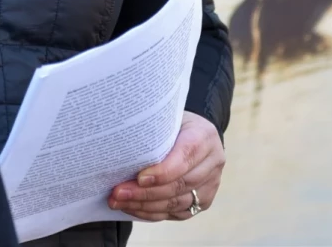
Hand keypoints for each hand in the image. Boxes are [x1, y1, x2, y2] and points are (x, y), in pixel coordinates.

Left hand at [107, 112, 223, 221]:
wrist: (195, 134)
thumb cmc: (173, 124)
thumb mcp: (166, 118)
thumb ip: (153, 132)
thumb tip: (120, 150)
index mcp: (204, 136)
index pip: (185, 157)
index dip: (162, 171)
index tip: (139, 178)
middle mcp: (212, 162)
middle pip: (180, 184)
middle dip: (146, 192)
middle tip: (118, 193)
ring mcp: (211, 184)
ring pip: (178, 202)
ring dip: (145, 205)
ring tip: (119, 202)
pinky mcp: (203, 201)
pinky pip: (177, 213)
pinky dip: (152, 213)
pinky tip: (133, 208)